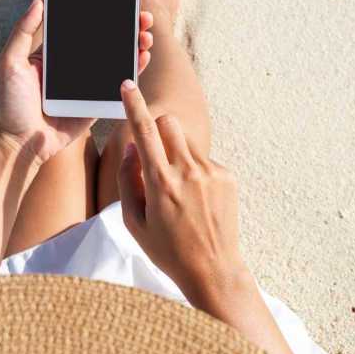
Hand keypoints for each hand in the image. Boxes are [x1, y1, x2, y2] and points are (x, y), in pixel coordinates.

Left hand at [0, 0, 153, 163]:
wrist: (19, 143)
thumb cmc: (9, 103)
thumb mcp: (10, 63)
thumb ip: (22, 32)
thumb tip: (38, 1)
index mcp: (56, 53)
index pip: (83, 27)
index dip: (102, 13)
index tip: (119, 0)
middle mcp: (74, 66)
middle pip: (106, 41)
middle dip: (126, 27)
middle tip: (142, 17)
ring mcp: (87, 85)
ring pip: (116, 61)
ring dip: (134, 46)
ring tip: (146, 36)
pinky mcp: (96, 104)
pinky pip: (118, 86)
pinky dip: (132, 72)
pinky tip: (142, 58)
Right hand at [116, 80, 247, 298]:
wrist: (213, 269)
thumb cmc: (167, 250)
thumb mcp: (133, 222)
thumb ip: (127, 180)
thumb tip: (131, 148)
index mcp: (160, 183)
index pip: (144, 131)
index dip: (134, 104)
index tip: (127, 83)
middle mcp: (188, 172)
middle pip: (169, 123)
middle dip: (158, 130)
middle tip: (154, 157)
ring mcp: (211, 173)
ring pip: (187, 141)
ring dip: (176, 154)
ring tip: (178, 190)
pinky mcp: (227, 177)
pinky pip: (204, 160)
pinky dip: (195, 171)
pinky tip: (197, 201)